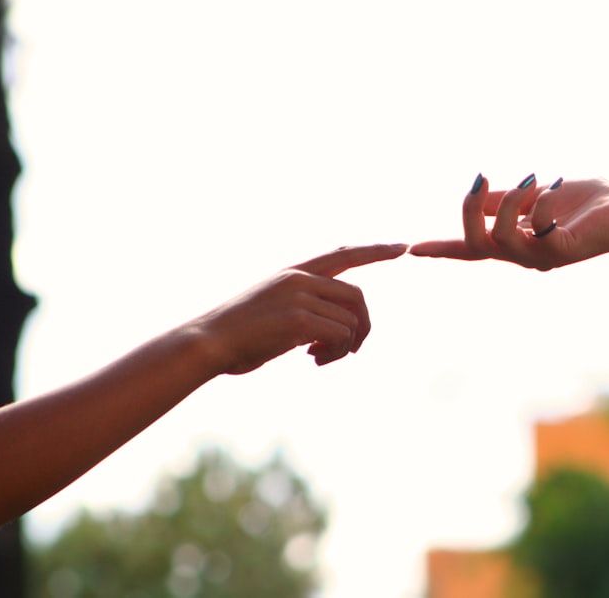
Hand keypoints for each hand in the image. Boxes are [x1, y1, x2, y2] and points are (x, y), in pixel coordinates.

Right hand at [191, 243, 406, 372]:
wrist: (206, 343)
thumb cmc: (238, 335)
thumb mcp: (273, 310)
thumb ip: (304, 308)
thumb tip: (337, 329)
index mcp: (293, 273)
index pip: (343, 253)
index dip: (375, 250)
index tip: (402, 246)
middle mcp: (299, 279)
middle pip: (357, 296)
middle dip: (363, 325)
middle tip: (349, 352)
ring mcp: (299, 297)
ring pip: (351, 320)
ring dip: (345, 346)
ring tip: (321, 358)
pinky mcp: (298, 320)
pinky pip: (340, 336)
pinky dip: (336, 353)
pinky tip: (313, 361)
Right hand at [410, 175, 608, 270]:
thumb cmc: (588, 203)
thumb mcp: (535, 197)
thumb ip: (505, 201)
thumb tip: (475, 196)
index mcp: (515, 243)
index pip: (470, 248)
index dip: (441, 248)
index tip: (410, 249)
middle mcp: (524, 255)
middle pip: (474, 245)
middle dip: (468, 211)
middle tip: (480, 179)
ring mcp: (542, 257)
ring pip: (500, 239)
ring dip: (509, 203)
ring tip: (534, 178)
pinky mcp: (562, 253)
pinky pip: (538, 228)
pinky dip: (543, 201)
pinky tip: (557, 186)